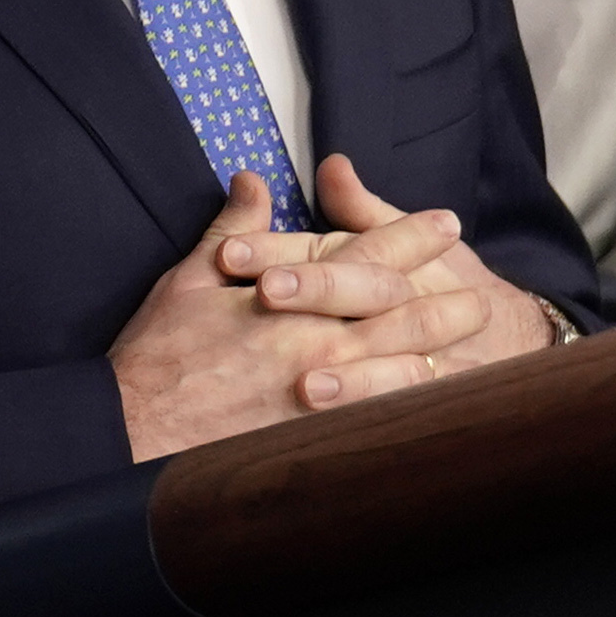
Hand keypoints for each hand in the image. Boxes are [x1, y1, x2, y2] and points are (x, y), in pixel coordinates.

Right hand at [109, 172, 501, 460]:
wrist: (133, 427)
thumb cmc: (158, 352)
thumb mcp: (189, 278)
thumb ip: (232, 228)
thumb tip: (253, 182)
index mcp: (291, 296)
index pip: (368, 255)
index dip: (411, 236)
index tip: (444, 224)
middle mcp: (318, 341)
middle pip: (403, 312)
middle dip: (447, 299)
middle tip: (482, 295)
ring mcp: (324, 392)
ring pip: (406, 367)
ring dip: (443, 353)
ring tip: (468, 351)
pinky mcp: (317, 434)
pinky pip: (381, 417)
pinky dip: (413, 406)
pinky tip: (435, 403)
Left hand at [225, 153, 561, 383]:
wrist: (504, 333)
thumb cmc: (435, 280)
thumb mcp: (396, 240)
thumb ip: (359, 209)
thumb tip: (332, 165)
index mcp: (381, 258)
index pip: (328, 249)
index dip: (277, 249)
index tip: (229, 254)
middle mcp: (400, 302)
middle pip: (361, 292)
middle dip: (316, 290)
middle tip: (265, 292)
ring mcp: (417, 351)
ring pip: (388, 357)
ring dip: (348, 374)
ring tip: (302, 384)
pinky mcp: (425, 392)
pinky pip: (403, 406)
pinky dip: (376, 416)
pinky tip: (343, 434)